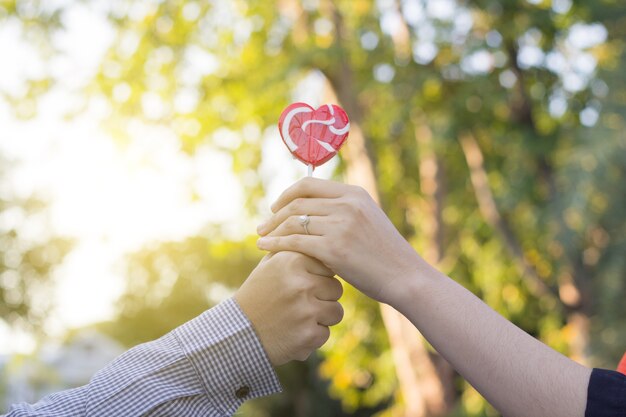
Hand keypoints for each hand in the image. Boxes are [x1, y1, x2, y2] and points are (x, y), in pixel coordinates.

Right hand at [234, 251, 343, 365]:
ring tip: (297, 317)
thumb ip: (295, 249)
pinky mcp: (309, 335)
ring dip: (321, 317)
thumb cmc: (258, 294)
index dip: (318, 277)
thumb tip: (321, 237)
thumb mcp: (270, 264)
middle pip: (336, 288)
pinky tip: (293, 332)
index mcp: (292, 261)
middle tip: (299, 304)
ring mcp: (306, 310)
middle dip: (322, 297)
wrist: (239, 332)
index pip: (328, 266)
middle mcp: (301, 283)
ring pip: (336, 311)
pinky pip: (326, 333)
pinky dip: (312, 335)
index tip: (302, 285)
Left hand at [256, 178, 426, 304]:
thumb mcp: (368, 219)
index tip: (276, 207)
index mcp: (355, 193)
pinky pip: (295, 241)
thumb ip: (344, 210)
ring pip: (293, 221)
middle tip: (262, 225)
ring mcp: (340, 226)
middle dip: (275, 214)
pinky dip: (275, 243)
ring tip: (260, 237)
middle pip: (297, 202)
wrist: (405, 277)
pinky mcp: (334, 249)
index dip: (287, 194)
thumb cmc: (385, 254)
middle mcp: (347, 204)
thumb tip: (314, 209)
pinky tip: (264, 248)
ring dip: (271, 229)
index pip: (309, 184)